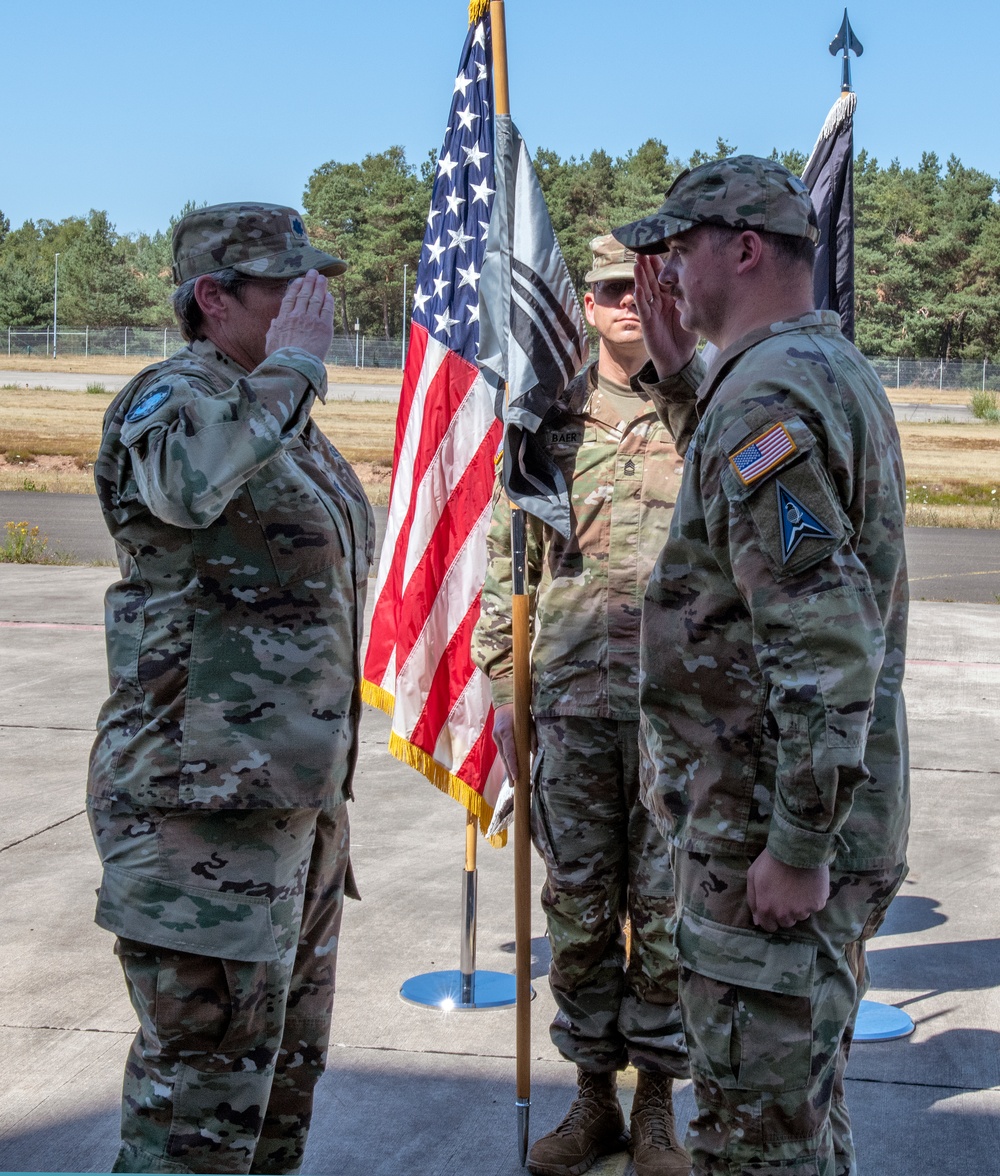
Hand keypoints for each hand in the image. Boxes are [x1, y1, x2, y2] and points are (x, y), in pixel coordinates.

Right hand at [265, 270, 334, 362]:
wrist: (295, 364)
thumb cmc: (280, 358)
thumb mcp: (270, 343)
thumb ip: (273, 331)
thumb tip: (274, 322)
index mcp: (284, 318)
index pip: (290, 298)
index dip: (295, 287)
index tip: (299, 280)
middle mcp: (297, 316)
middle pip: (304, 294)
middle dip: (309, 282)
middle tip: (313, 272)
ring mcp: (311, 320)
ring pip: (316, 299)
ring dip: (320, 287)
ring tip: (322, 278)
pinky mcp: (324, 327)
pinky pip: (327, 310)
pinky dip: (328, 301)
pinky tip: (329, 295)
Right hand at [492, 702, 535, 783]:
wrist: (505, 703)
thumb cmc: (520, 712)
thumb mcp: (529, 722)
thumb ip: (532, 736)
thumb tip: (535, 752)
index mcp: (506, 731)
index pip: (509, 752)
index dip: (512, 765)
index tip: (516, 776)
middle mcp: (498, 736)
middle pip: (504, 757)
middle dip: (509, 771)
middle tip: (514, 786)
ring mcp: (495, 737)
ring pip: (502, 756)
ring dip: (508, 768)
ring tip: (513, 782)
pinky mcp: (496, 738)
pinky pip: (502, 752)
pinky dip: (507, 761)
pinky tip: (511, 770)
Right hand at [634, 254, 697, 378]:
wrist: (679, 358)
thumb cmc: (686, 335)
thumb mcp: (692, 310)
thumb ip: (691, 295)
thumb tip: (699, 276)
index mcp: (669, 297)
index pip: (663, 276)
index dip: (659, 264)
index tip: (658, 247)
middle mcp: (658, 302)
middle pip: (651, 279)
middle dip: (646, 265)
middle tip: (642, 248)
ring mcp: (651, 311)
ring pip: (644, 291)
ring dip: (639, 277)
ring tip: (637, 263)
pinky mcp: (647, 323)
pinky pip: (642, 308)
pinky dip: (639, 298)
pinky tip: (638, 287)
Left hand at [746, 848, 830, 931]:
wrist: (796, 848)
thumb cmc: (771, 860)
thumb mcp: (753, 876)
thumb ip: (753, 900)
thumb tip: (758, 920)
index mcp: (766, 908)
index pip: (769, 927)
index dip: (771, 918)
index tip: (775, 906)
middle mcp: (784, 914)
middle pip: (786, 922)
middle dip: (785, 912)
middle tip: (787, 893)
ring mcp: (802, 911)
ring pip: (801, 915)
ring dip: (799, 906)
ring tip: (798, 886)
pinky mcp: (818, 904)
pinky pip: (815, 906)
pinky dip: (812, 898)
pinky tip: (808, 884)